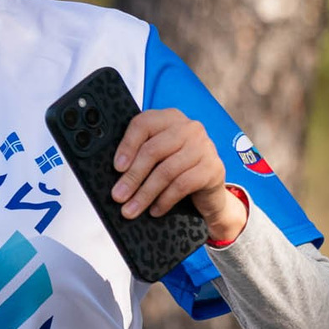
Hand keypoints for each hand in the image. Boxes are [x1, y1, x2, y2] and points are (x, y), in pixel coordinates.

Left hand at [111, 109, 249, 242]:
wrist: (208, 192)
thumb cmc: (176, 171)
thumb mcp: (157, 159)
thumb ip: (139, 156)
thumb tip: (114, 173)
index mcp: (170, 118)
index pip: (144, 124)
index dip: (127, 146)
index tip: (116, 167)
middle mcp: (189, 128)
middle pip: (153, 150)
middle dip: (132, 176)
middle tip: (118, 196)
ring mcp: (204, 147)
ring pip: (166, 170)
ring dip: (145, 194)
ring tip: (131, 209)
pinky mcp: (213, 168)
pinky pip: (183, 185)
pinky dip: (164, 200)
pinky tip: (155, 210)